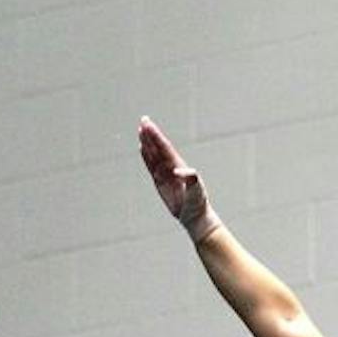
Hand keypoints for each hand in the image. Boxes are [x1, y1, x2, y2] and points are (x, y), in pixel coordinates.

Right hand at [138, 116, 219, 242]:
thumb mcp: (196, 191)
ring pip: (154, 155)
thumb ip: (190, 178)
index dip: (156, 136)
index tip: (148, 125)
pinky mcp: (160, 182)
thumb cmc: (197, 203)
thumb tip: (177, 170)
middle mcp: (172, 166)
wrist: (195, 216)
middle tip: (143, 120)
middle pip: (158, 147)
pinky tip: (142, 148)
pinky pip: (151, 166)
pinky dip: (146, 157)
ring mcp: (166, 174)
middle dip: (151, 134)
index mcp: (179, 165)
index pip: (164, 147)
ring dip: (147, 143)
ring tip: (140, 131)